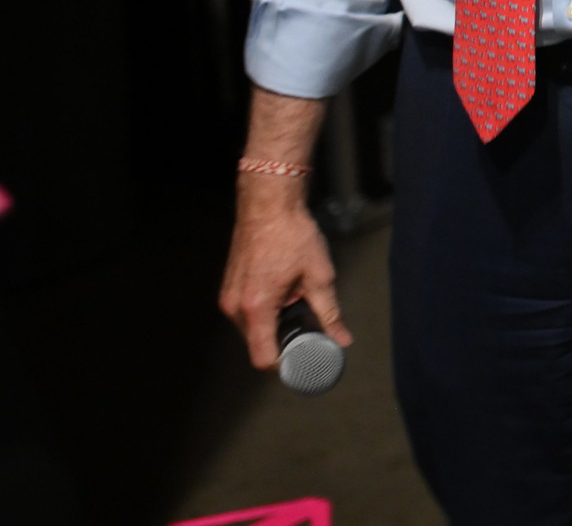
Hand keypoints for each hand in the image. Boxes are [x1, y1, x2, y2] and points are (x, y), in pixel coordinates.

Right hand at [217, 178, 351, 368]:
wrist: (269, 206)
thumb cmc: (292, 236)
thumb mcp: (319, 276)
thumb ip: (330, 313)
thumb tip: (342, 339)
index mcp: (257, 307)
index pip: (263, 358)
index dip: (285, 365)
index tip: (304, 361)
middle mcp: (235, 307)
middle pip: (258, 345)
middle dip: (283, 343)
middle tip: (309, 332)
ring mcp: (229, 298)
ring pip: (252, 330)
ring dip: (274, 326)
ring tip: (297, 305)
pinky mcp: (229, 290)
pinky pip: (247, 315)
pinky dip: (265, 314)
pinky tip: (284, 296)